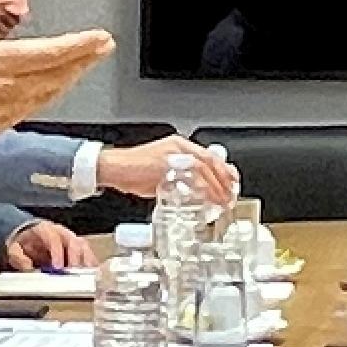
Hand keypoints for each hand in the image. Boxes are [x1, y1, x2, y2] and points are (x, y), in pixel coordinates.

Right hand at [0, 0, 109, 169]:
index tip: (99, 38)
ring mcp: (5, 109)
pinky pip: (35, 106)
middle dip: (84, 59)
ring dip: (72, 76)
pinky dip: (52, 93)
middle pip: (57, 73)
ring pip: (49, 91)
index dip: (78, 46)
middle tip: (105, 47)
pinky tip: (57, 87)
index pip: (47, 53)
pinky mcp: (0, 123)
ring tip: (87, 62)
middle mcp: (5, 88)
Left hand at [7, 219, 90, 269]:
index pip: (54, 239)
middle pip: (73, 242)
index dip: (57, 253)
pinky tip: (91, 274)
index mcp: (45, 230)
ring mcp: (71, 238)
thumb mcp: (14, 249)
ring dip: (85, 261)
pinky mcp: (77, 246)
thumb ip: (19, 258)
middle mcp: (61, 232)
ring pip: (83, 246)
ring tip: (85, 277)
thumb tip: (28, 268)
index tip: (57, 268)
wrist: (29, 234)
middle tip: (72, 275)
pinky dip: (90, 263)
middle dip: (74, 259)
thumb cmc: (23, 242)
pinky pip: (87, 253)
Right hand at [97, 139, 231, 205]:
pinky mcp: (164, 165)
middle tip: (230, 195)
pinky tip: (204, 198)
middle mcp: (177, 147)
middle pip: (209, 161)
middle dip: (223, 179)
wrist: (113, 167)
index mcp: (178, 145)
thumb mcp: (162, 172)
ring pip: (202, 168)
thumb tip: (193, 192)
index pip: (209, 156)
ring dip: (214, 186)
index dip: (223, 169)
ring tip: (220, 201)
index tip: (232, 181)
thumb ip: (178, 177)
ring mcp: (171, 155)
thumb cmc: (132, 170)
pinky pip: (187, 176)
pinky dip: (198, 188)